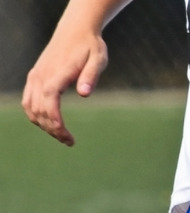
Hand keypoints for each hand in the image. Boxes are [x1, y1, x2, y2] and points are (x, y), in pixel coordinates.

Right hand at [22, 6, 115, 145]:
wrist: (75, 31)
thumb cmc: (91, 46)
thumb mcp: (98, 58)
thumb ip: (91, 75)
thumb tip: (85, 94)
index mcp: (58, 71)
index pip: (50, 97)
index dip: (54, 118)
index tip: (65, 134)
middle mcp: (42, 74)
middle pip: (39, 107)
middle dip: (52, 128)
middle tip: (70, 142)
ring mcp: (36, 76)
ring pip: (31, 107)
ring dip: (44, 125)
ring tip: (63, 137)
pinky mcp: (35, 77)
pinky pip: (28, 101)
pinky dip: (35, 115)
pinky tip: (50, 125)